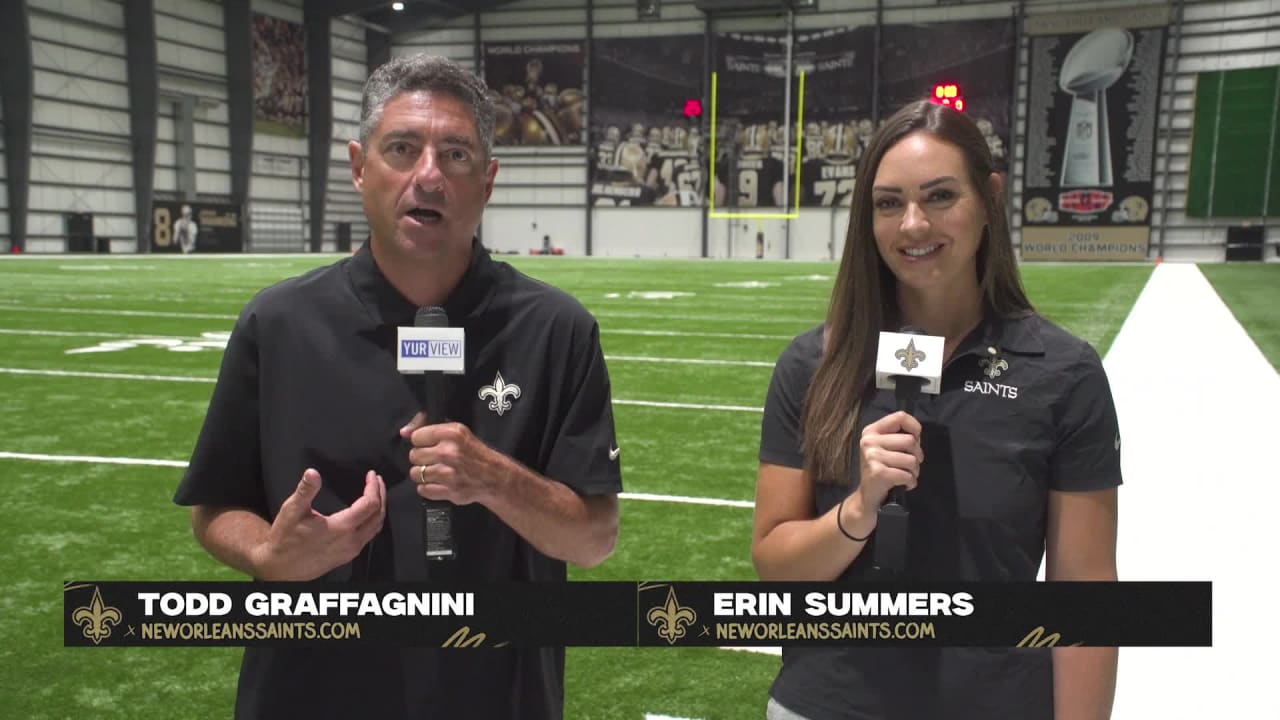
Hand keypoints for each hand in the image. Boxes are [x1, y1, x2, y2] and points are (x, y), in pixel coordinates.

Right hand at [253, 468, 385, 580]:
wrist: (279, 567)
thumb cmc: (284, 538)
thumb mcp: (292, 511)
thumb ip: (305, 491)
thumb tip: (312, 472)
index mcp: (341, 527)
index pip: (370, 504)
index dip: (373, 487)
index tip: (372, 474)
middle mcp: (351, 541)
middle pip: (378, 515)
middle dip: (380, 495)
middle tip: (377, 480)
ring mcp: (351, 551)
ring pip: (376, 527)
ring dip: (379, 508)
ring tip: (375, 493)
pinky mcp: (347, 556)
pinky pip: (369, 536)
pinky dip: (373, 521)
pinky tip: (366, 513)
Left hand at [401, 412, 506, 505]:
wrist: (494, 477)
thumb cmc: (473, 451)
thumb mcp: (456, 431)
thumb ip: (427, 426)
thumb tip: (403, 432)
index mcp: (452, 433)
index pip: (416, 437)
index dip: (421, 442)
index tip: (430, 445)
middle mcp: (449, 452)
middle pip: (413, 456)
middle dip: (421, 458)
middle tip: (433, 460)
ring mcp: (449, 473)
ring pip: (415, 474)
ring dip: (423, 474)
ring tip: (435, 472)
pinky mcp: (449, 491)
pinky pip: (422, 489)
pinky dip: (428, 488)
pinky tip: (438, 483)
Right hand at [856, 411, 923, 509]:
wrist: (868, 497)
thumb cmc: (881, 471)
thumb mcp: (885, 448)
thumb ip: (898, 437)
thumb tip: (917, 434)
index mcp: (872, 431)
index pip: (900, 417)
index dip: (915, 427)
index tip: (916, 439)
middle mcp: (869, 441)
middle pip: (910, 440)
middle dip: (917, 455)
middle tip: (910, 465)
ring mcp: (872, 456)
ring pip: (911, 459)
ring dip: (914, 471)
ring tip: (906, 476)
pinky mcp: (878, 472)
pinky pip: (907, 475)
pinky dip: (910, 482)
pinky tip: (904, 485)